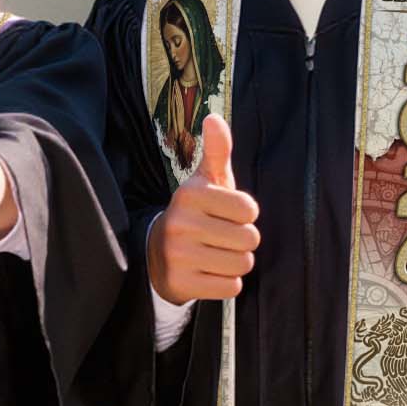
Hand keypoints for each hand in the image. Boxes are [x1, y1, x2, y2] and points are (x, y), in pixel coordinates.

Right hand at [147, 113, 259, 302]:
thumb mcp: (204, 181)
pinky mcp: (181, 283)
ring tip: (215, 255)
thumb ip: (217, 151)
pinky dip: (226, 283)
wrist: (156, 254)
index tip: (226, 215)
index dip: (245, 215)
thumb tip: (214, 118)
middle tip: (221, 238)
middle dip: (242, 241)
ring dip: (236, 262)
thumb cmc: (195, 213)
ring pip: (242, 264)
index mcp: (190, 194)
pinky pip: (231, 287)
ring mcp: (178, 255)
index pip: (250, 210)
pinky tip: (208, 272)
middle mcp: (181, 223)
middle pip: (250, 239)